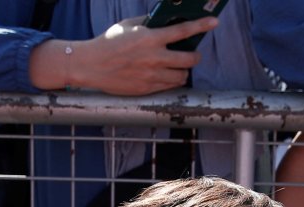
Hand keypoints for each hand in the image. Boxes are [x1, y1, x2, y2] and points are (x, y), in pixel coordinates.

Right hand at [66, 16, 208, 93]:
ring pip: (182, 76)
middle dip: (195, 56)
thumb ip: (148, 23)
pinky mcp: (147, 89)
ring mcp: (151, 75)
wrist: (90, 65)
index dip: (201, 25)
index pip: (183, 31)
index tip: (214, 22)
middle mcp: (154, 58)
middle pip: (189, 59)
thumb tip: (164, 20)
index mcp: (150, 38)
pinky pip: (169, 87)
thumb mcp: (128, 25)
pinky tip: (168, 76)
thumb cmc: (108, 42)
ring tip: (179, 67)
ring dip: (184, 71)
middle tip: (193, 54)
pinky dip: (172, 81)